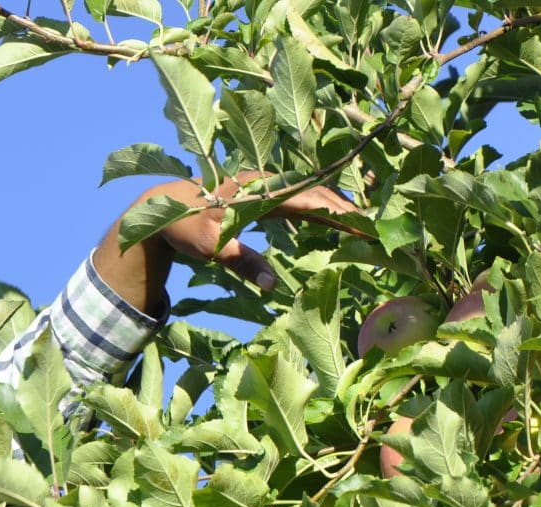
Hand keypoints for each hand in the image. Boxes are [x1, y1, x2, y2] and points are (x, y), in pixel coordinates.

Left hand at [91, 171, 355, 312]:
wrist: (162, 208)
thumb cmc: (185, 226)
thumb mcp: (208, 247)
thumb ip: (240, 261)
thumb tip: (272, 286)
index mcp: (259, 191)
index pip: (308, 199)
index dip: (337, 211)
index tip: (363, 223)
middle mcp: (268, 185)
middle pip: (317, 194)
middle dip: (347, 210)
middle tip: (378, 228)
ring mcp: (267, 190)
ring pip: (311, 197)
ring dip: (337, 210)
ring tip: (366, 226)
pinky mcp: (264, 199)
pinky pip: (299, 204)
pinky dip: (320, 212)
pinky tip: (336, 223)